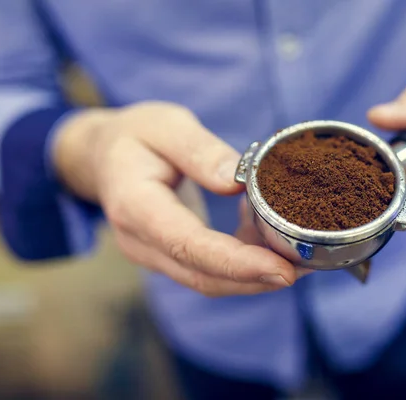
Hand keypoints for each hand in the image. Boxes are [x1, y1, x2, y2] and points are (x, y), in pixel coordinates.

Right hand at [53, 102, 299, 296]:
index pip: (187, 244)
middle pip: (200, 274)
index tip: (280, 269)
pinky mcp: (167, 255)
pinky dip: (241, 264)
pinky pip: (206, 269)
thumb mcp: (166, 125)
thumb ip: (199, 151)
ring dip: (252, 278)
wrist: (103, 156)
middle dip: (253, 279)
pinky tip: (268, 245)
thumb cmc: (135, 136)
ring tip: (296, 262)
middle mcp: (139, 241)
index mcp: (135, 205)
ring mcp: (151, 253)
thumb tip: (238, 183)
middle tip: (302, 270)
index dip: (235, 262)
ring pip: (206, 279)